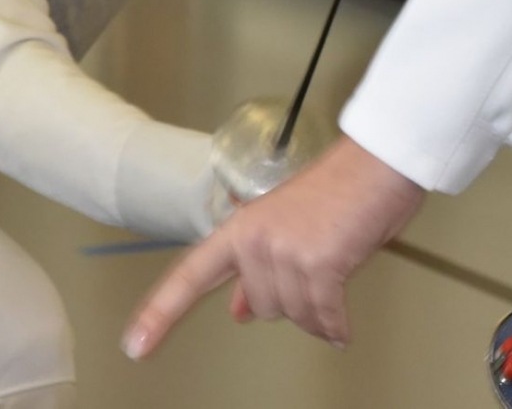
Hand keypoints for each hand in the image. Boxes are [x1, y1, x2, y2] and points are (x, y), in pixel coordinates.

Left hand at [123, 135, 426, 355]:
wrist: (375, 165)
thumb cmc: (337, 189)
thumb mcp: (284, 227)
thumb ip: (254, 270)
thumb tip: (240, 310)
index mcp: (240, 228)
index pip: (190, 275)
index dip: (160, 314)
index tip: (136, 345)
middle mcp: (255, 241)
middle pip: (264, 307)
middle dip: (292, 298)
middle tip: (317, 266)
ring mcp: (285, 252)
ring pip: (295, 316)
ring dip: (318, 311)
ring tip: (335, 279)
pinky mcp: (319, 264)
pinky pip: (323, 317)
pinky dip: (335, 326)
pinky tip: (341, 328)